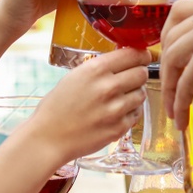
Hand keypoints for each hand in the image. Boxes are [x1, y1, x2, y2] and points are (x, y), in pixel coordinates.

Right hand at [27, 46, 151, 160]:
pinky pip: (136, 114)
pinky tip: (115, 113)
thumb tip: (125, 59)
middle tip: (131, 78)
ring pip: (142, 93)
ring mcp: (116, 109)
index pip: (133, 54)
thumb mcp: (75, 76)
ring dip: (134, 94)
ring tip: (119, 98)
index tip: (143, 57)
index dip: (141, 55)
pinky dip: (130, 112)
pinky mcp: (119, 128)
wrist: (48, 138)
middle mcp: (109, 87)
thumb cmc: (57, 106)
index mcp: (96, 69)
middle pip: (142, 73)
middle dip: (138, 74)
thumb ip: (101, 67)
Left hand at [159, 0, 192, 127]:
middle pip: (172, 32)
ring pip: (172, 58)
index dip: (170, 33)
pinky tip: (182, 118)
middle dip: (165, 62)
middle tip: (168, 84)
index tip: (169, 55)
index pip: (182, 10)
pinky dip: (179, 102)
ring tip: (173, 109)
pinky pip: (183, 82)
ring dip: (169, 87)